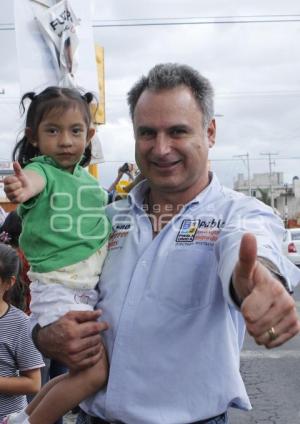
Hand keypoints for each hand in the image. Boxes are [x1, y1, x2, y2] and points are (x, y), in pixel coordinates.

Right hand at [4, 162, 33, 202]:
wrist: (28, 188)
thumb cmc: (23, 180)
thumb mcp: (21, 174)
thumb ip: (18, 169)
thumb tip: (15, 162)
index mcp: (6, 181)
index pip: (7, 180)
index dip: (15, 180)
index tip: (18, 179)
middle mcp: (5, 188)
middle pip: (10, 188)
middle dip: (18, 185)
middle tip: (20, 185)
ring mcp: (8, 195)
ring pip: (14, 194)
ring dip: (20, 191)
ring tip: (21, 189)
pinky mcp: (13, 201)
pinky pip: (17, 199)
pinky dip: (22, 196)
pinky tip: (22, 194)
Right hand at [36, 310, 108, 370]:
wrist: (45, 342)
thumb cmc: (59, 326)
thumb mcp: (70, 316)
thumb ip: (86, 314)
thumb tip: (100, 313)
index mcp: (73, 332)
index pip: (94, 328)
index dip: (103, 326)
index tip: (106, 325)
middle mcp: (74, 346)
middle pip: (96, 339)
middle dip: (98, 334)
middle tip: (95, 332)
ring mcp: (74, 357)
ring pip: (95, 349)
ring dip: (97, 343)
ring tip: (94, 339)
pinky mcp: (74, 364)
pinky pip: (92, 361)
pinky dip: (97, 355)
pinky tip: (95, 349)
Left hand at [232, 233, 299, 347]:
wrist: (263, 287)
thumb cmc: (250, 278)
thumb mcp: (243, 268)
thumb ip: (245, 255)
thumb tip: (248, 235)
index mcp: (272, 288)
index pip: (249, 314)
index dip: (244, 309)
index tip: (248, 298)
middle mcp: (286, 301)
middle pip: (255, 327)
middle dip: (249, 321)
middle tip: (252, 307)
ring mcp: (292, 314)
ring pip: (264, 337)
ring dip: (256, 330)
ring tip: (259, 314)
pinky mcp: (295, 325)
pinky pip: (274, 342)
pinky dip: (266, 337)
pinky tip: (267, 323)